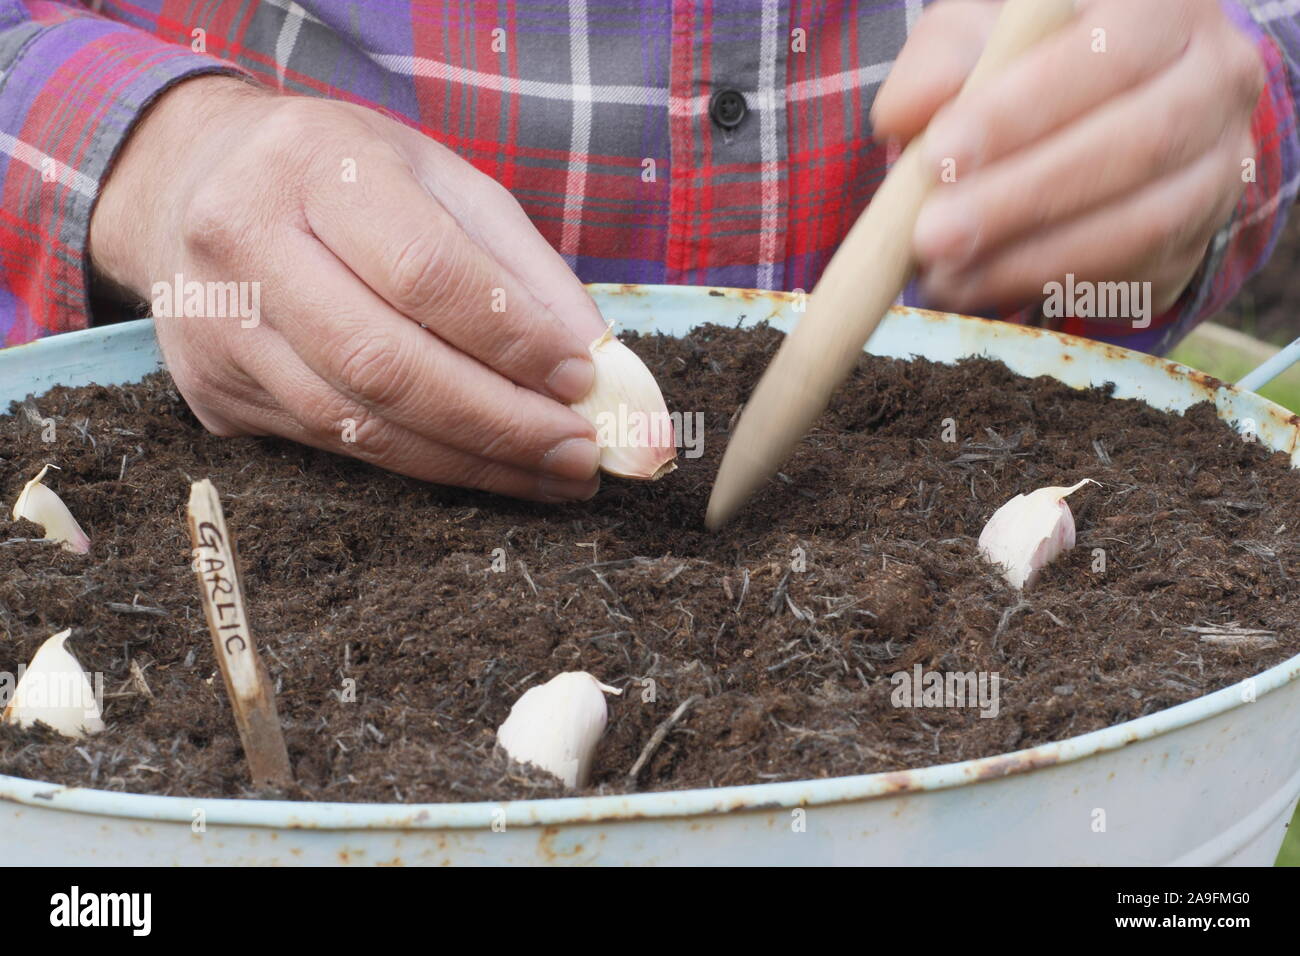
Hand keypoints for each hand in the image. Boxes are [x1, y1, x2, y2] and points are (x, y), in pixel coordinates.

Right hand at [90, 76, 606, 500]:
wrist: (188, 184)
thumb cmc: (341, 175)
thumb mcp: (439, 180)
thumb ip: (520, 267)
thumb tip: (598, 360)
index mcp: (312, 164)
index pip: (425, 271)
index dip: (512, 336)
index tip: (583, 378)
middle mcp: (245, 244)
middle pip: (386, 364)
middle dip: (501, 422)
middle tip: (581, 453)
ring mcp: (218, 328)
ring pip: (358, 425)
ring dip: (472, 462)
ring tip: (552, 474)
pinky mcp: (214, 394)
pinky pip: (333, 447)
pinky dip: (424, 466)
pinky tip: (486, 468)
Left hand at [871, 0, 1265, 316]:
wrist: (1089, 116)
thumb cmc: (1025, 60)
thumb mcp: (977, 36)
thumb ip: (940, 62)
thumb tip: (907, 113)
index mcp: (1165, 7)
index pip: (1111, 52)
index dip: (1024, 111)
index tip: (941, 155)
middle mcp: (1218, 79)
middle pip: (1139, 144)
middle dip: (1024, 199)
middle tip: (932, 235)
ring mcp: (1221, 166)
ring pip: (1145, 224)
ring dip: (1033, 259)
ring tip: (945, 272)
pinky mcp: (1199, 239)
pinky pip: (1135, 276)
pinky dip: (1048, 288)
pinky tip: (976, 288)